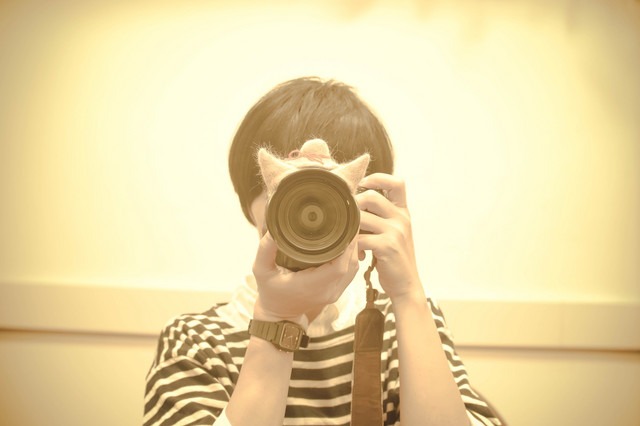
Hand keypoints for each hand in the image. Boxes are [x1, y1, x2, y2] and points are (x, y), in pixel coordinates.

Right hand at [252, 232, 359, 321]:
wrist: (279, 315)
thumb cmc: (270, 292)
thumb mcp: (261, 270)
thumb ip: (265, 250)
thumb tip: (273, 231)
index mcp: (311, 286)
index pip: (339, 266)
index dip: (347, 246)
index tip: (346, 227)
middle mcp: (327, 291)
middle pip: (351, 264)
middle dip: (353, 242)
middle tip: (349, 221)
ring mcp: (334, 293)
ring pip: (354, 268)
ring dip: (354, 249)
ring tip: (349, 229)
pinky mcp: (336, 291)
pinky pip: (350, 272)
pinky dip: (351, 257)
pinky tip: (346, 243)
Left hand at [356, 173, 423, 301]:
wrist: (406, 285)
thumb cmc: (393, 259)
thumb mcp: (393, 233)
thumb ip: (381, 217)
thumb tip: (355, 203)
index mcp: (403, 212)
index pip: (397, 182)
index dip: (379, 178)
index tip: (363, 184)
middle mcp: (402, 219)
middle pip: (372, 197)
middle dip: (353, 206)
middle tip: (346, 220)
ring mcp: (396, 232)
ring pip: (362, 217)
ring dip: (350, 228)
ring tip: (350, 240)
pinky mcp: (387, 246)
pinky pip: (360, 237)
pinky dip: (352, 245)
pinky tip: (357, 254)